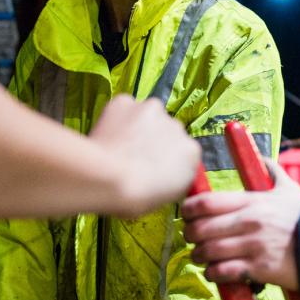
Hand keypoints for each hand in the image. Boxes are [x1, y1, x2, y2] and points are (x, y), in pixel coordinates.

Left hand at [89, 95, 198, 216]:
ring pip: (146, 116)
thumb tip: (166, 170)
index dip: (167, 159)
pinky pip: (123, 108)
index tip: (154, 168)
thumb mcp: (169, 196)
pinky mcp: (126, 102)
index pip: (183, 151)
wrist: (107, 181)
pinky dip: (117, 118)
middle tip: (135, 158)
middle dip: (154, 140)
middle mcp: (177, 125)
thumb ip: (175, 175)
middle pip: (166, 130)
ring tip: (120, 147)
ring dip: (137, 126)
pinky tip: (109, 136)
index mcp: (191, 151)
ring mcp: (151, 110)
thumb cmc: (137, 197)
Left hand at [183, 159, 299, 290]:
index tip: (186, 214)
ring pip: (208, 252)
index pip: (206, 202)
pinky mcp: (259, 269)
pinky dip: (214, 273)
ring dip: (200, 256)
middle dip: (191, 235)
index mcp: (253, 202)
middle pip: (201, 228)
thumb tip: (265, 160)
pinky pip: (223, 272)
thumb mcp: (290, 191)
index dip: (188, 209)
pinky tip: (216, 271)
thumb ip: (274, 173)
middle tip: (193, 238)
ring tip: (202, 257)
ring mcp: (253, 246)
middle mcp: (249, 223)